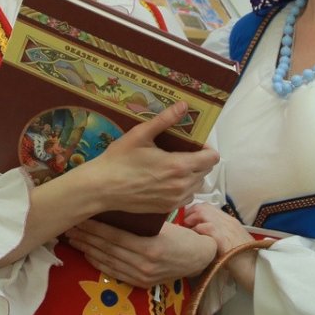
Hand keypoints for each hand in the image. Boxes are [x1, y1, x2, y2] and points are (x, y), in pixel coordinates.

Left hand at [64, 218, 214, 287]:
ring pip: (106, 261)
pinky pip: (113, 272)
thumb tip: (114, 206)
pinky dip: (97, 262)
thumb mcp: (165, 224)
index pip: (113, 236)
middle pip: (106, 249)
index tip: (79, 217)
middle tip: (68, 225)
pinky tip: (86, 253)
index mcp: (150, 246)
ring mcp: (141, 276)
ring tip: (72, 238)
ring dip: (87, 249)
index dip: (93, 227)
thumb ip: (141, 221)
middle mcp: (143, 264)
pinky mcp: (139, 283)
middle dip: (85, 237)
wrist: (200, 260)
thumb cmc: (183, 236)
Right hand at [91, 101, 219, 216]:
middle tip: (182, 151)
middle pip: (206, 171)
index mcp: (179, 165)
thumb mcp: (140, 134)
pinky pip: (186, 198)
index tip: (195, 143)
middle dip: (199, 160)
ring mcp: (174, 200)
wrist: (101, 188)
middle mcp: (181, 185)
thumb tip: (183, 105)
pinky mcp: (166, 209)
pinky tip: (168, 180)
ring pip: (197, 186)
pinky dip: (183, 189)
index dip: (207, 148)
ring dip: (193, 175)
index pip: (212, 158)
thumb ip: (165, 119)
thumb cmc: (119, 159)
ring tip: (175, 166)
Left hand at [183, 203, 268, 291]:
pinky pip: (206, 228)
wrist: (257, 270)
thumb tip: (200, 236)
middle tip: (183, 226)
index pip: (208, 207)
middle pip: (203, 207)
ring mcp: (227, 228)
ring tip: (188, 233)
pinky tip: (196, 241)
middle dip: (189, 214)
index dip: (194, 212)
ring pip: (203, 214)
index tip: (187, 221)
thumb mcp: (231, 244)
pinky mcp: (224, 239)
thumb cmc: (244, 261)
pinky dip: (197, 232)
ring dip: (191, 222)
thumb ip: (218, 236)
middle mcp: (228, 221)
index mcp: (230, 222)